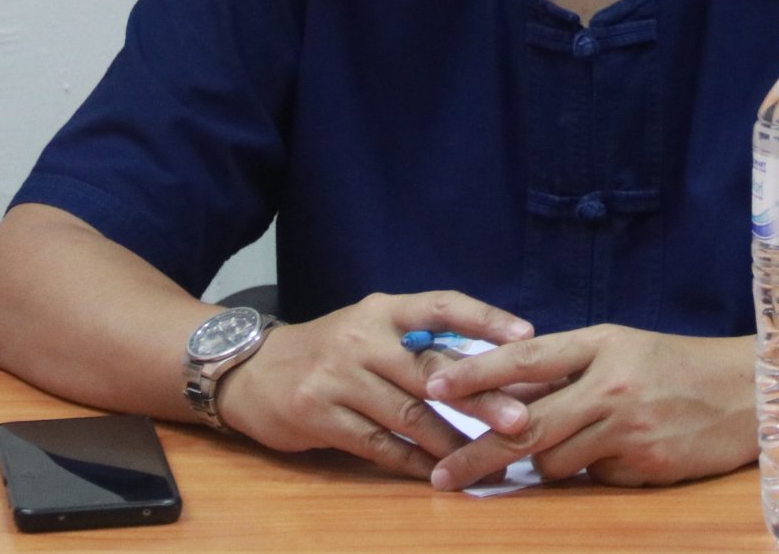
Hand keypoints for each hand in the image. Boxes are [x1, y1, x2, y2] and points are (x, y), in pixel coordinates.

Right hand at [216, 291, 534, 480]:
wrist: (252, 371)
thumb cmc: (331, 351)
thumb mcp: (371, 330)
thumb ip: (419, 342)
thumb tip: (492, 363)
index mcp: (383, 310)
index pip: (441, 306)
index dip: (484, 318)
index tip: (525, 335)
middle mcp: (362, 338)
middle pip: (431, 369)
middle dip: (479, 397)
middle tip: (520, 419)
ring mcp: (338, 377)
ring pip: (407, 414)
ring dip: (451, 441)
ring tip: (487, 459)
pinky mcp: (319, 415)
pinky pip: (377, 444)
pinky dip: (412, 461)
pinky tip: (438, 472)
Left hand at [423, 325, 755, 488]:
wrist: (749, 391)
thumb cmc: (678, 367)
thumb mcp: (622, 350)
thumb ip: (570, 370)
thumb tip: (508, 399)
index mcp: (600, 343)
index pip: (525, 359)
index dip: (475, 374)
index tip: (433, 387)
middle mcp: (610, 383)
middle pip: (527, 425)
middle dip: (477, 452)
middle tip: (440, 475)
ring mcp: (628, 426)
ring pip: (555, 460)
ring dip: (551, 461)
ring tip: (586, 439)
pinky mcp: (646, 464)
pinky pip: (594, 478)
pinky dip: (597, 471)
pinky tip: (627, 452)